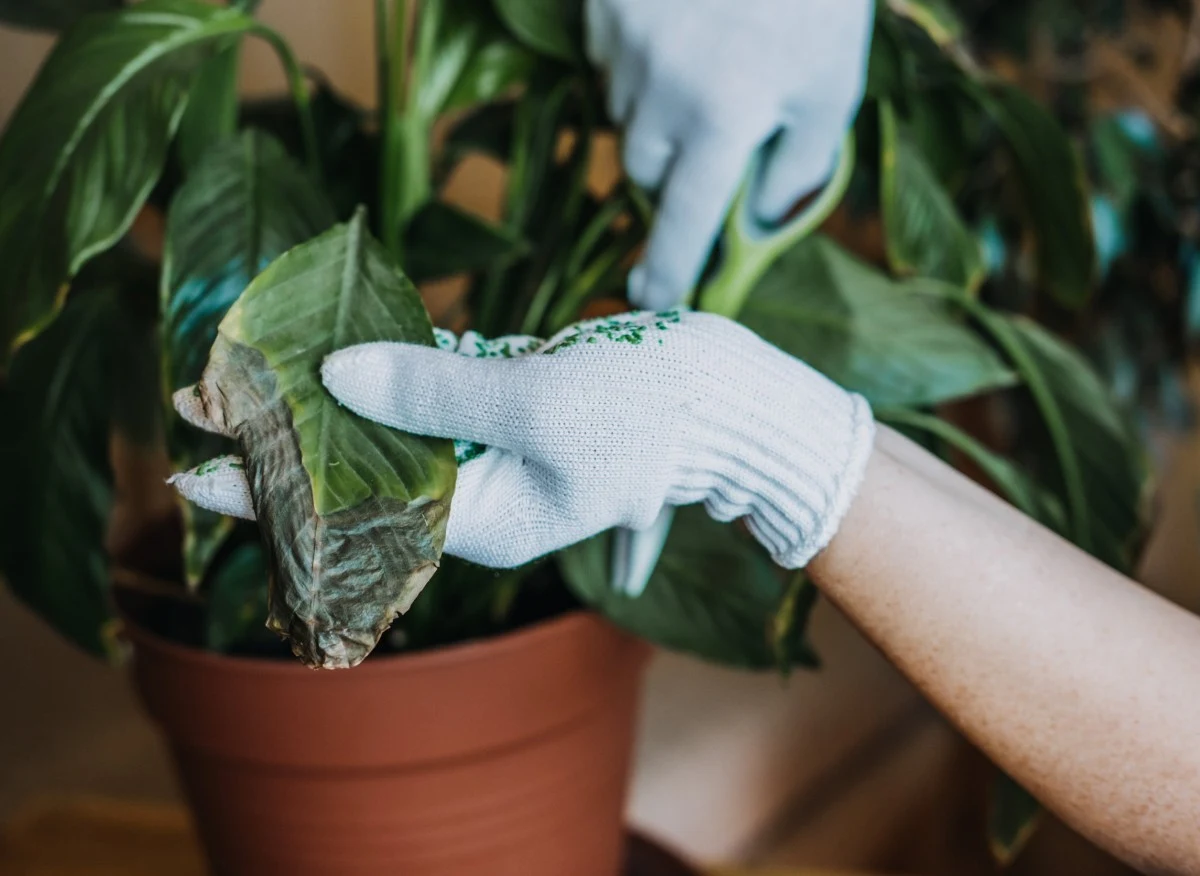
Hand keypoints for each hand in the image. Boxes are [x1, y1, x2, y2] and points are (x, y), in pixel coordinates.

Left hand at [171, 311, 874, 570]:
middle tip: (205, 408)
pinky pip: (437, 395)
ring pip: (396, 428)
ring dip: (333, 399)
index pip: (356, 510)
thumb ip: (436, 392)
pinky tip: (344, 355)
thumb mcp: (537, 404)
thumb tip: (339, 371)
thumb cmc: (645, 413)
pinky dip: (395, 372)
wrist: (724, 398)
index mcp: (484, 518)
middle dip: (290, 440)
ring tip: (254, 376)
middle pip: (366, 471)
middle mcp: (481, 496)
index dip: (274, 491)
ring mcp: (496, 454)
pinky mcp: (510, 412)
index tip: (198, 472)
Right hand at [587, 0, 873, 308]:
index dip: (669, 267)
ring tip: (709, 55)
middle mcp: (664, 87)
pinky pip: (611, 62)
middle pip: (646, 169)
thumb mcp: (832, 86)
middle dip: (677, 165)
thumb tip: (756, 223)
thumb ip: (799, 169)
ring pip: (627, 116)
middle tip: (718, 126)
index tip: (650, 300)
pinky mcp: (605, 9)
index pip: (687, 217)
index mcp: (726, 114)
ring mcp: (626, 44)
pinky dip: (641, 60)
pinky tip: (682, 23)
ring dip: (660, 110)